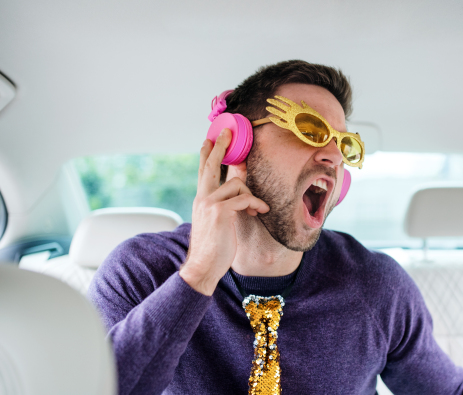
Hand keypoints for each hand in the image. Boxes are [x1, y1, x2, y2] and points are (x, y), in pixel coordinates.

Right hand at [179, 129, 268, 295]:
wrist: (204, 266)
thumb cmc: (214, 246)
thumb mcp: (216, 222)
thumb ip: (223, 206)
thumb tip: (240, 196)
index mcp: (201, 199)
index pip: (203, 171)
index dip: (206, 154)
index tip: (209, 139)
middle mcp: (202, 198)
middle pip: (211, 165)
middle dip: (220, 146)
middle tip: (227, 133)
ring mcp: (210, 203)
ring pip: (237, 184)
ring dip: (252, 196)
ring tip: (258, 209)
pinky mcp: (221, 211)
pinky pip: (245, 198)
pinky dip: (256, 204)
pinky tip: (261, 212)